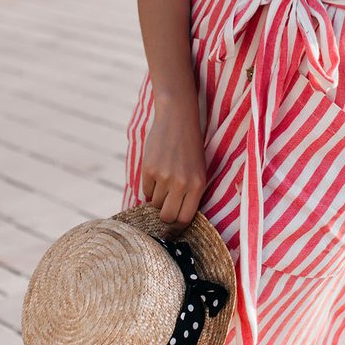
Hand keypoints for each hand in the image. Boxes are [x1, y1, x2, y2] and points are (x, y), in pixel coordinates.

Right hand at [141, 89, 207, 237]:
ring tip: (163, 184)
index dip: (178, 225)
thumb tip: (175, 217)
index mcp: (198, 185)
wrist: (178, 118)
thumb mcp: (198, 170)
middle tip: (164, 208)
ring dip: (156, 199)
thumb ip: (190, 193)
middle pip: (167, 217)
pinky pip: (145, 190)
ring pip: (154, 204)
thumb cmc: (191, 147)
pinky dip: (149, 187)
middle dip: (164, 217)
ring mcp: (164, 177)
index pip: (185, 218)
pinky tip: (156, 174)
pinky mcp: (149, 169)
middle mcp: (181, 184)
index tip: (174, 224)